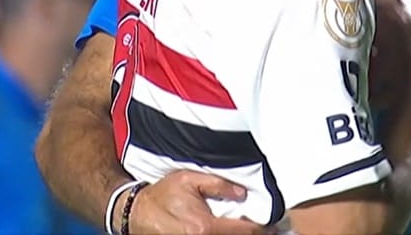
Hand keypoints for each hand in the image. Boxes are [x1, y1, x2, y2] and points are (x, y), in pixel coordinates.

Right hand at [126, 170, 268, 234]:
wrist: (135, 213)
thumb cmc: (163, 194)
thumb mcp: (189, 180)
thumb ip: (217, 185)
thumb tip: (242, 193)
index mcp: (204, 227)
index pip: (242, 231)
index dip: (261, 229)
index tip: (274, 227)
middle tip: (272, 232)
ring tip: (255, 232)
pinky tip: (233, 231)